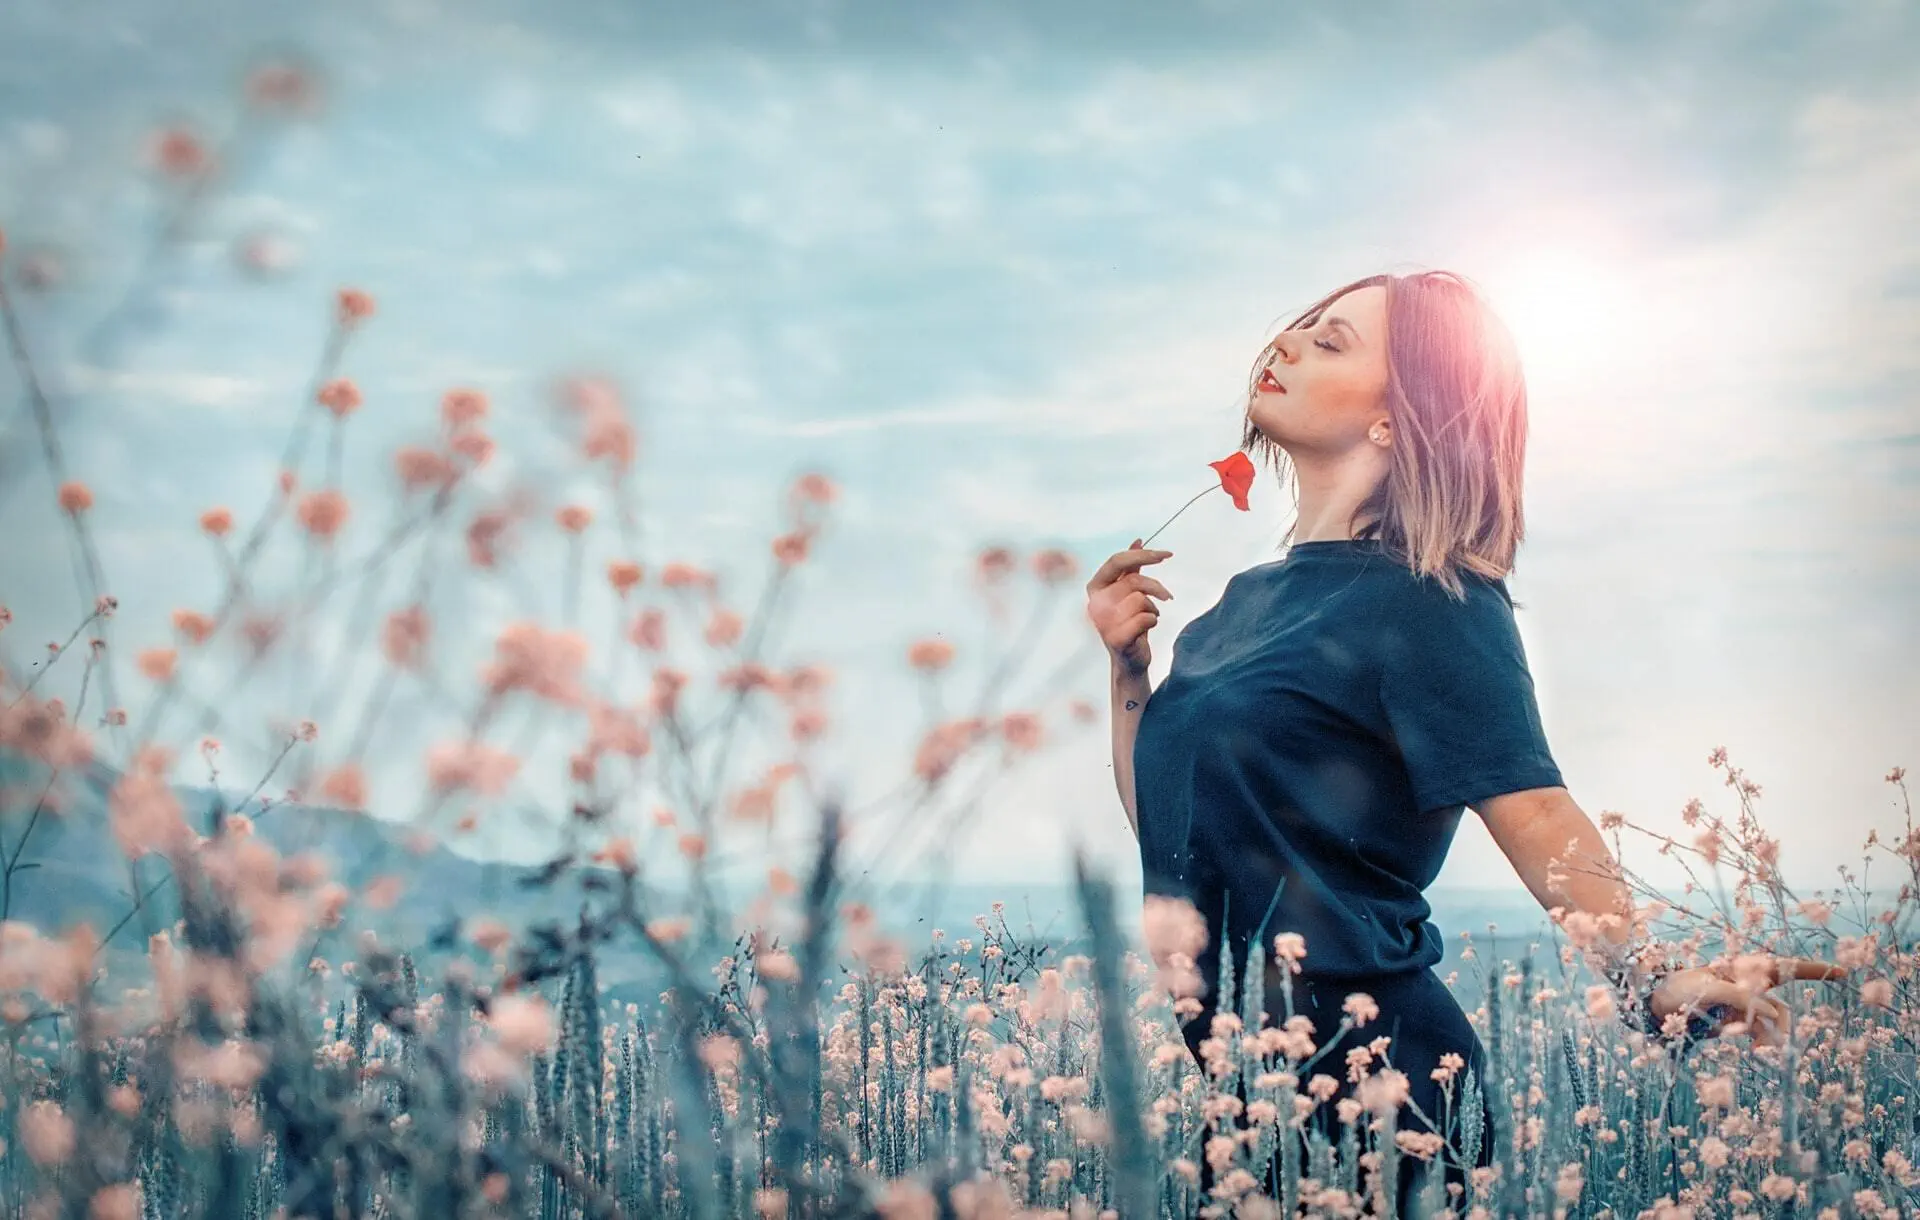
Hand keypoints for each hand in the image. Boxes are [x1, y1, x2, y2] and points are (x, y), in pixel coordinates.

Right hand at [1085, 538, 1173, 677]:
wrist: (1129, 659)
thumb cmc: (1129, 623)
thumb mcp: (1128, 592)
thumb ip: (1130, 567)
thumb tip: (1137, 541)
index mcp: (1095, 587)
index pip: (1117, 561)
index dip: (1143, 555)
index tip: (1166, 554)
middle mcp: (1095, 603)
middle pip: (1133, 581)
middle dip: (1156, 587)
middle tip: (1167, 596)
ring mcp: (1103, 621)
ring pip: (1140, 599)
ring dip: (1152, 608)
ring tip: (1148, 617)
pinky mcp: (1116, 638)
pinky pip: (1146, 618)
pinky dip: (1153, 622)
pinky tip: (1146, 629)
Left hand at [1649, 957, 1852, 1047]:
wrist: (1652, 1005)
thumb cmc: (1676, 988)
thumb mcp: (1705, 989)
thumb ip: (1740, 998)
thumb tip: (1774, 1015)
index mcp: (1742, 970)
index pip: (1783, 967)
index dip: (1813, 970)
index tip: (1844, 972)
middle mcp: (1747, 987)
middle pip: (1781, 1005)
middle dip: (1785, 1025)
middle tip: (1776, 1045)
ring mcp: (1743, 1006)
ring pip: (1772, 1024)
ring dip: (1771, 1038)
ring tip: (1760, 1052)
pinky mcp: (1734, 1024)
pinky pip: (1758, 1034)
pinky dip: (1761, 1042)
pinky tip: (1755, 1052)